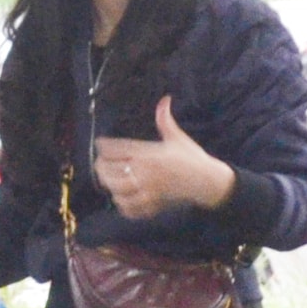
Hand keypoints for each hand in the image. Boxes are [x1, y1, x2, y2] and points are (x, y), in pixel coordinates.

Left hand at [90, 98, 235, 222]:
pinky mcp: (151, 205)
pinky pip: (129, 207)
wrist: (206, 182)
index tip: (99, 144)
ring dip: (109, 185)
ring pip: (116, 190)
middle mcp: (144, 172)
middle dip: (101, 167)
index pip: (117, 149)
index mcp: (148, 154)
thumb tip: (165, 99)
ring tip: (108, 181)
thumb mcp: (177, 137)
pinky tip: (121, 198)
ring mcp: (147, 190)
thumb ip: (165, 120)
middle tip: (99, 164)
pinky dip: (122, 204)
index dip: (104, 146)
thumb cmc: (192, 158)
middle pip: (111, 171)